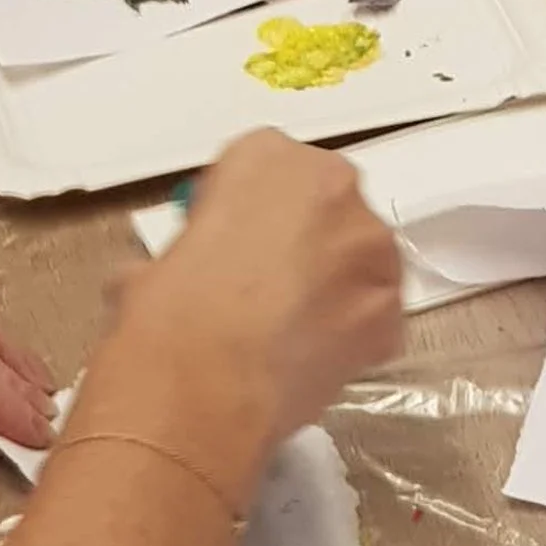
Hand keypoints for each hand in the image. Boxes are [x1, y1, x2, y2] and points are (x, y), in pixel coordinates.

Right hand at [78, 137, 407, 499]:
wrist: (205, 387)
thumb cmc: (168, 316)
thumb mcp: (152, 265)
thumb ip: (187, 253)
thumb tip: (174, 282)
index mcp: (267, 157)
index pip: (264, 168)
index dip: (245, 212)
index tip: (229, 243)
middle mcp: (332, 187)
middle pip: (324, 206)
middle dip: (301, 241)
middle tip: (263, 287)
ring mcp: (371, 248)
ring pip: (359, 258)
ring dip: (333, 285)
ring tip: (289, 330)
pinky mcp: (393, 310)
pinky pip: (376, 316)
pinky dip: (353, 334)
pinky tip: (312, 359)